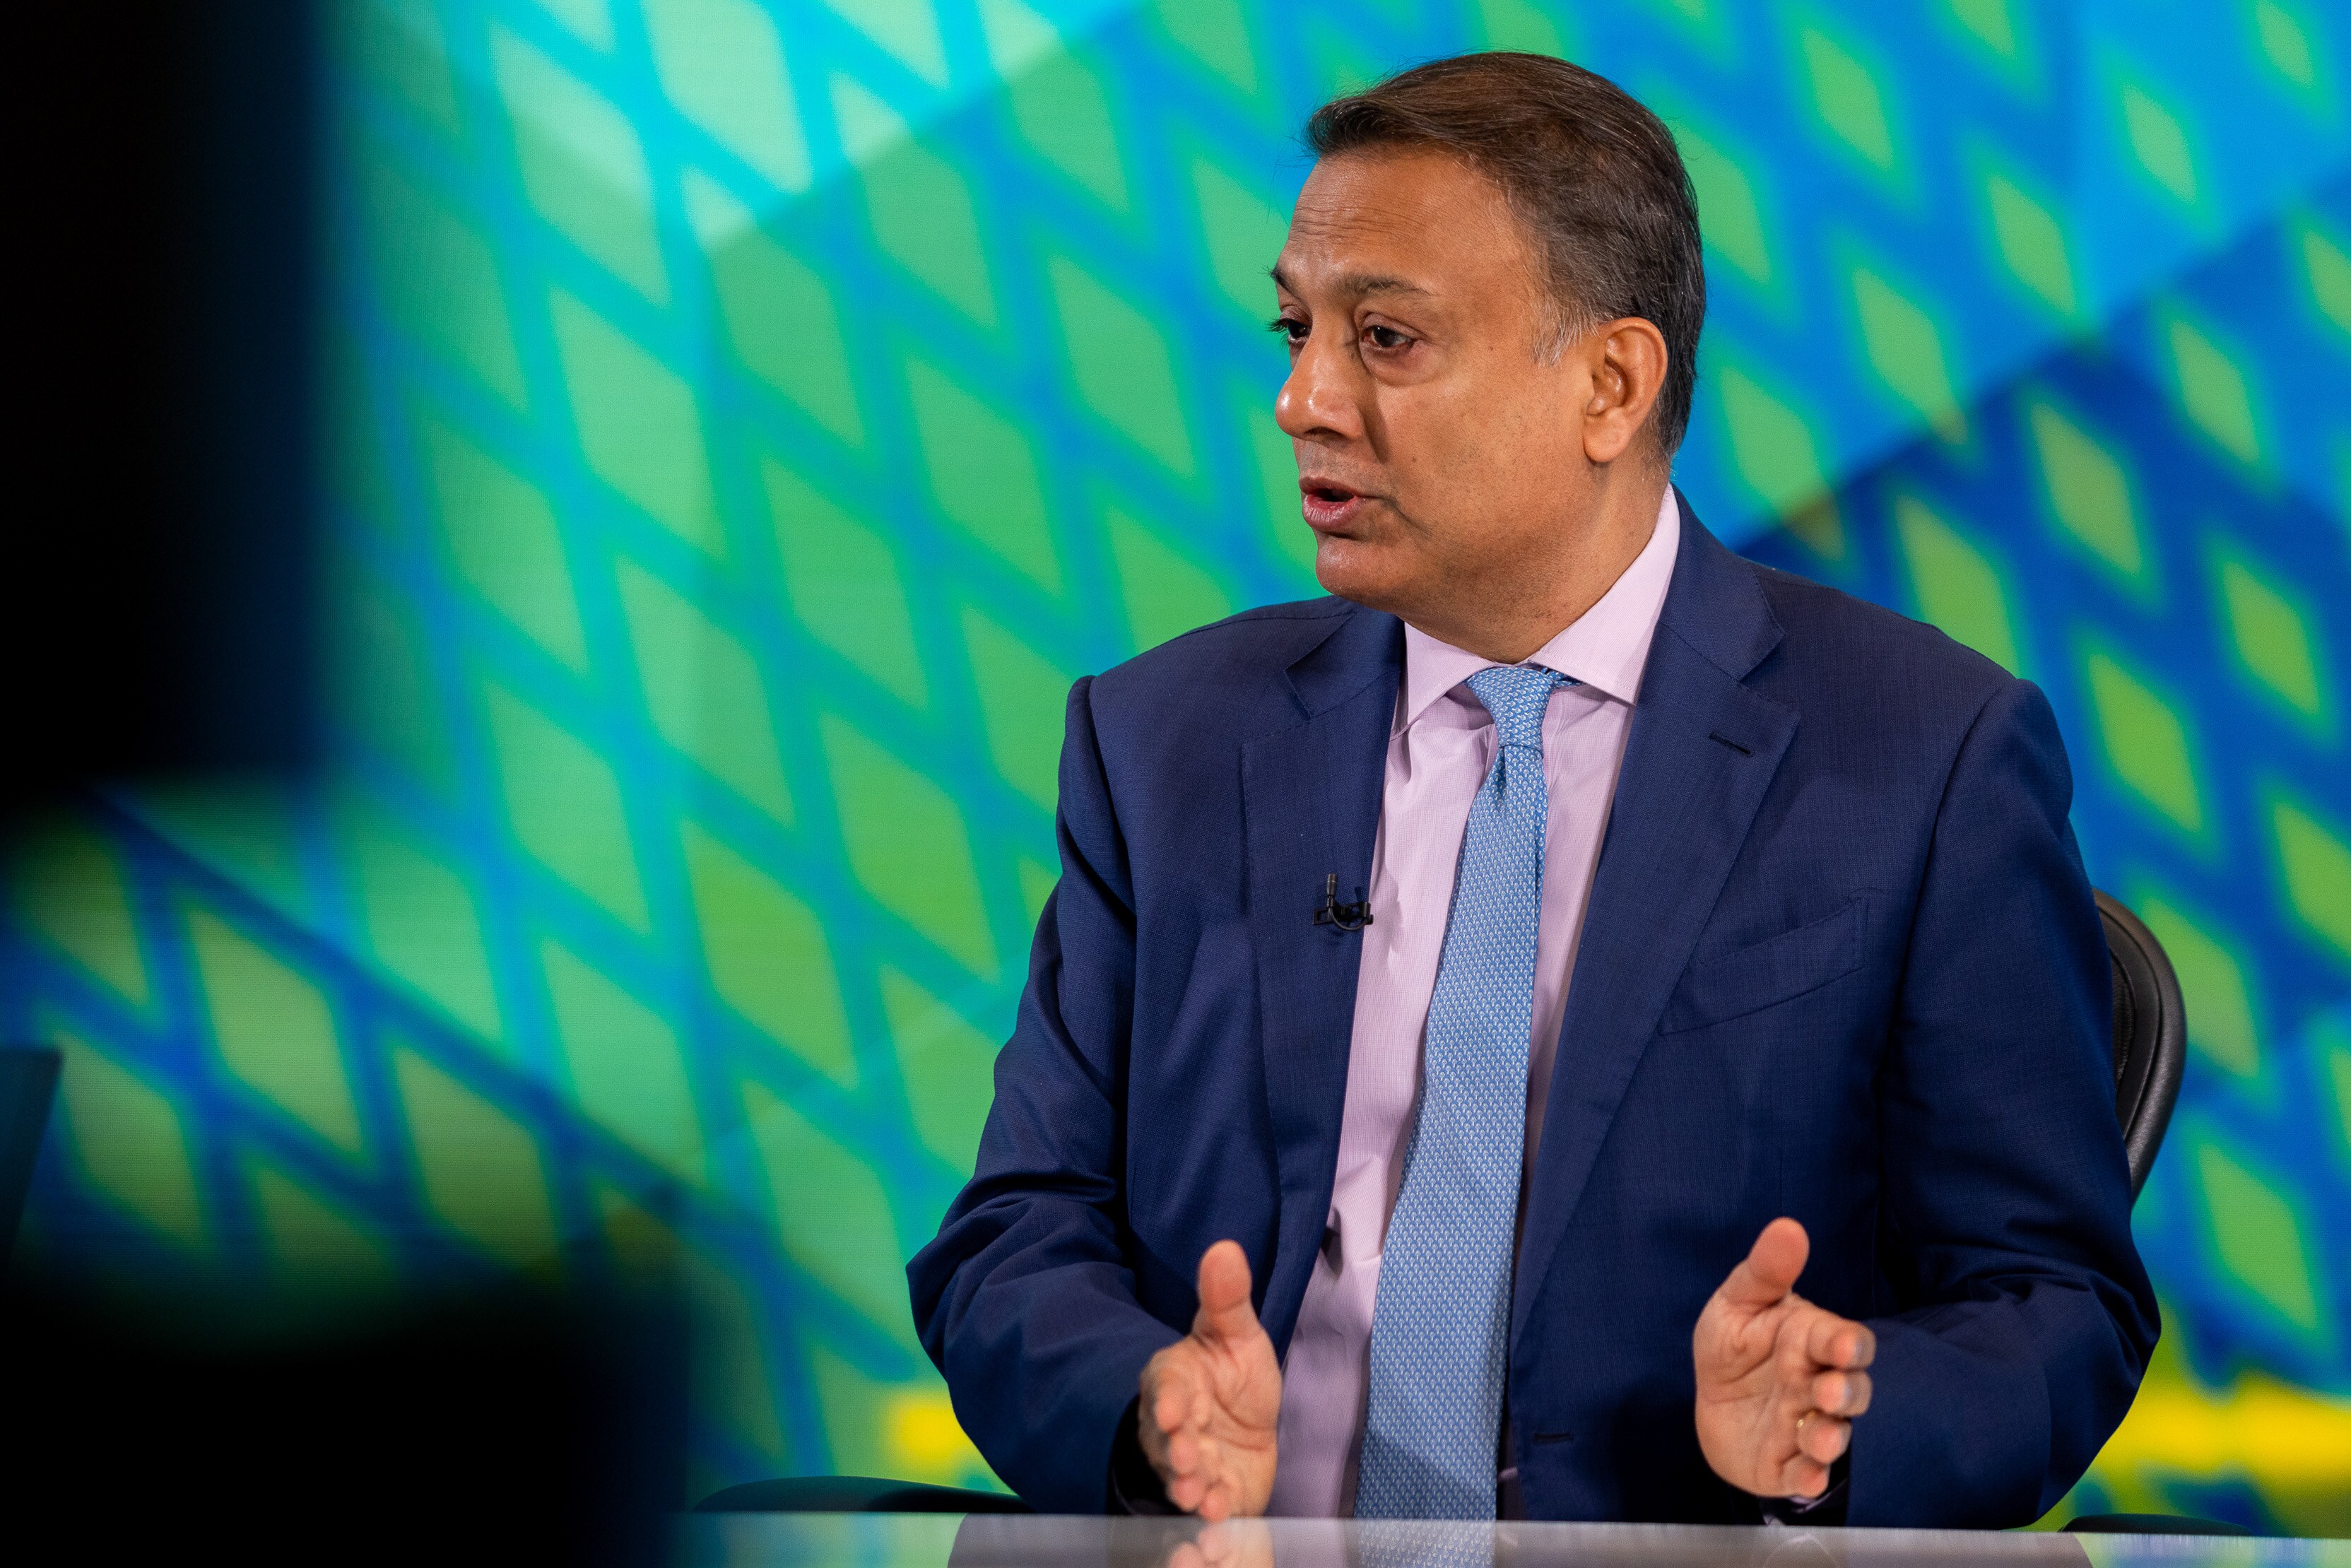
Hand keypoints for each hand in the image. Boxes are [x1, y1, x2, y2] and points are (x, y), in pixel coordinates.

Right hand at [1138, 1240, 1280, 1519]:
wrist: (1249, 1433)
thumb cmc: (1235, 1378)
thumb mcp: (1238, 1335)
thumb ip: (1227, 1299)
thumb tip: (1224, 1246)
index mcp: (1175, 1379)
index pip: (1166, 1386)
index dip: (1168, 1399)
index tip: (1172, 1411)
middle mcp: (1172, 1424)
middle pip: (1166, 1438)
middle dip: (1175, 1449)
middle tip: (1188, 1458)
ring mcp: (1188, 1462)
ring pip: (1178, 1475)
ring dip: (1186, 1486)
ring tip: (1196, 1496)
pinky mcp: (1208, 1493)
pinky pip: (1203, 1504)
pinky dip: (1209, 1511)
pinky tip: (1217, 1513)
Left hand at [1692, 1218, 1874, 1499]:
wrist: (1712, 1400)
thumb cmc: (1735, 1344)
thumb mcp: (1739, 1302)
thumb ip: (1765, 1270)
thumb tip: (1788, 1226)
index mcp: (1812, 1342)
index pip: (1845, 1341)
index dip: (1848, 1343)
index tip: (1843, 1344)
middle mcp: (1819, 1385)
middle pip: (1852, 1390)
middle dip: (1846, 1391)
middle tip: (1829, 1389)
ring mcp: (1807, 1426)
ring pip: (1833, 1434)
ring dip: (1831, 1437)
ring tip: (1821, 1434)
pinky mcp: (1788, 1463)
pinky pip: (1806, 1474)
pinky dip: (1809, 1477)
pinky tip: (1805, 1474)